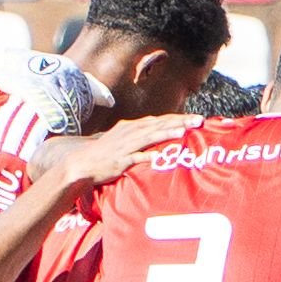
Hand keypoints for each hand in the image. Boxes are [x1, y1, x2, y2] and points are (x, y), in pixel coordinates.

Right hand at [45, 114, 193, 186]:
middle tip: (198, 121)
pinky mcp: (120, 161)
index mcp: (132, 127)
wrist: (82, 163)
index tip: (195, 118)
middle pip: (158, 125)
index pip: (159, 120)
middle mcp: (130, 133)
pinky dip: (147, 156)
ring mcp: (126, 146)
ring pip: (149, 137)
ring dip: (167, 133)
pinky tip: (158, 156)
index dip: (177, 118)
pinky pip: (136, 158)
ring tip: (184, 131)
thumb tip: (157, 135)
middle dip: (179, 122)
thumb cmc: (104, 153)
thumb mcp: (123, 139)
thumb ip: (140, 136)